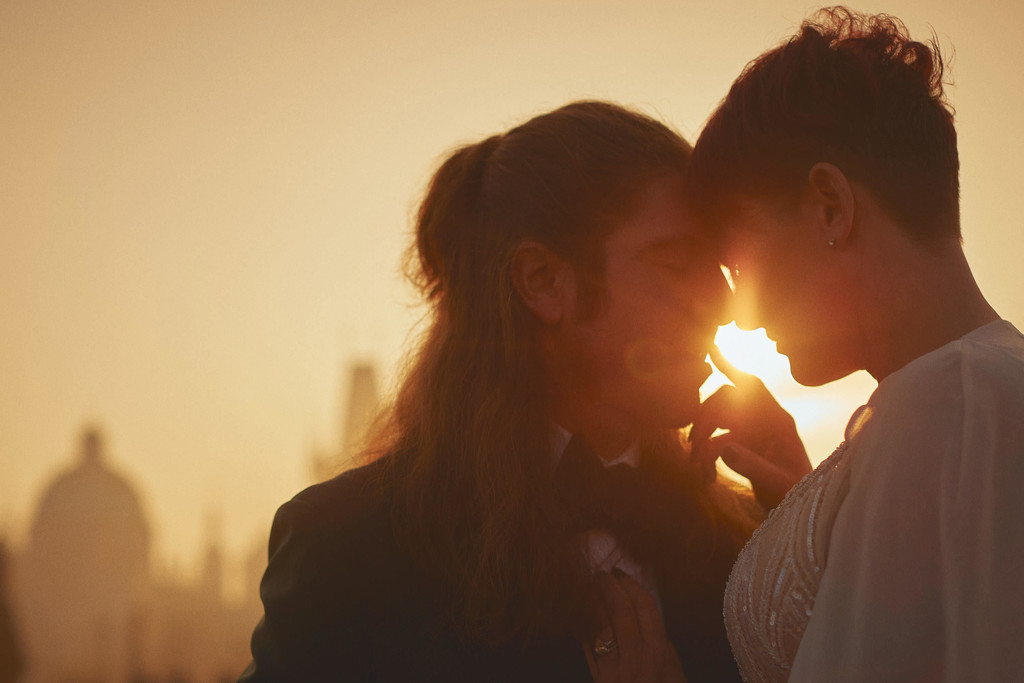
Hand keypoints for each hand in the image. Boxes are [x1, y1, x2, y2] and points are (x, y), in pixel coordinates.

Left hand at [584, 572, 686, 682]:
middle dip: (610, 589)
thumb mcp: (677, 678)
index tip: (623, 573)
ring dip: (593, 604)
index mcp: (657, 653)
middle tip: (602, 574)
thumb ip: (669, 654)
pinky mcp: (597, 679)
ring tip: (588, 588)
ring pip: (601, 627)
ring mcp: (612, 669)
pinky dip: (585, 630)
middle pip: (621, 612)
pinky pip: (588, 649)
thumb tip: (660, 634)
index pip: (645, 609)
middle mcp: (634, 657)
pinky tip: (582, 616)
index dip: (633, 587)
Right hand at [689, 347, 811, 508]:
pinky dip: (706, 458)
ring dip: (701, 442)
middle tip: (693, 448)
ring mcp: (751, 433)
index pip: (752, 386)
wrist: (799, 513)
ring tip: (697, 467)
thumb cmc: (797, 495)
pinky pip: (714, 443)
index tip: (709, 351)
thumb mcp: (780, 484)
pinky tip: (706, 479)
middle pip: (723, 403)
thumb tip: (723, 448)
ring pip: (715, 422)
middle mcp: (762, 421)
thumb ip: (754, 466)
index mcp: (777, 420)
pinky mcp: (741, 448)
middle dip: (704, 422)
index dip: (731, 367)